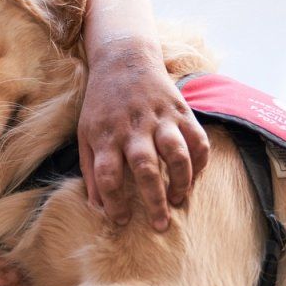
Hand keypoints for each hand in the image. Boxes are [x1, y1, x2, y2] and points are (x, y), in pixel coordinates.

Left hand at [78, 47, 208, 230]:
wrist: (124, 60)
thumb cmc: (102, 104)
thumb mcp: (85, 133)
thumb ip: (90, 170)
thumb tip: (96, 207)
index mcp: (105, 136)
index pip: (108, 175)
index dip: (113, 201)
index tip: (120, 220)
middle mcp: (133, 129)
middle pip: (144, 168)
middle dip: (153, 199)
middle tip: (159, 225)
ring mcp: (160, 119)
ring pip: (176, 154)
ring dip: (180, 181)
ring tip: (178, 201)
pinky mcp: (181, 111)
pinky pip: (198, 140)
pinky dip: (200, 162)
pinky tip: (194, 178)